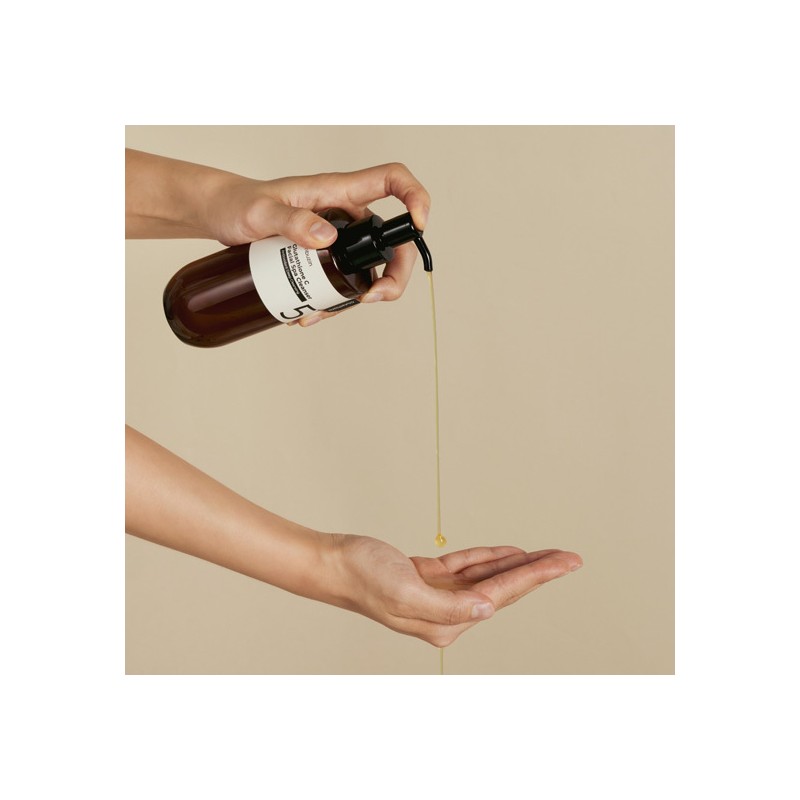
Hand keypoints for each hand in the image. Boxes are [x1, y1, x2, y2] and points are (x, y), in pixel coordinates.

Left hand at [126, 151, 430, 326]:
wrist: (220, 216)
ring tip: (317, 313)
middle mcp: (345, 214)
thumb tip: (327, 238)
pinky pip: (344, 282)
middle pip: (393, 240)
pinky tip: (308, 314)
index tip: (418, 225)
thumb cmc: (238, 203)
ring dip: (356, 297)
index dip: (415, 198)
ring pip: (369, 269)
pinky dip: (334, 303)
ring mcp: (338, 238)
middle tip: (371, 299)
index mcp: (338, 191)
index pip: (392, 180)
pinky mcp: (326, 258)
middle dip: (393, 275)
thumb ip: (290, 221)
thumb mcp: (259, 213)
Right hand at [322, 534, 582, 646]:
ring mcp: (438, 595)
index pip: (502, 595)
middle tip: (571, 558)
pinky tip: (508, 553)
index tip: (566, 562)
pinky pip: (467, 566)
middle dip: (538, 571)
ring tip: (548, 555)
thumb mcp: (405, 593)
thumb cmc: (363, 578)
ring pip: (488, 577)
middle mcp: (446, 613)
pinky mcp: (428, 577)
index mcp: (445, 622)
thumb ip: (448, 607)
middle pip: (503, 588)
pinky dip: (488, 558)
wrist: (333, 563)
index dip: (538, 575)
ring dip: (517, 564)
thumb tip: (487, 609)